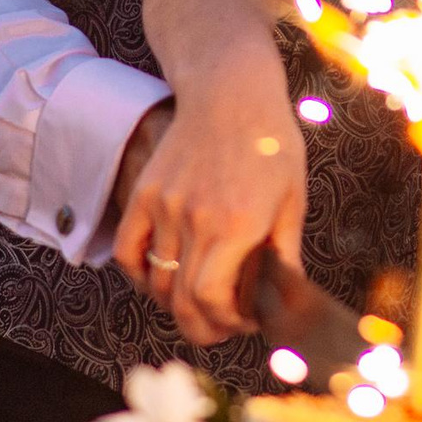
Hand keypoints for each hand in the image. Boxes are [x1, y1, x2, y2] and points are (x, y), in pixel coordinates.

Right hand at [114, 38, 306, 345]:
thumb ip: (285, 255)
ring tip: (199, 305)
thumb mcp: (293, 199)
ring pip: (157, 281)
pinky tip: (162, 281)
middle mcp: (196, 219)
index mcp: (237, 225)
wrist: (232, 92)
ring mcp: (164, 207)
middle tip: (221, 328)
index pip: (212, 299)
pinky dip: (141, 276)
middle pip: (182, 300)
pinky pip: (129, 251)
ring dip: (176, 305)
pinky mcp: (144, 194)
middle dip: (203, 327)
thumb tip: (287, 301)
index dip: (226, 322)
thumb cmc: (272, 144)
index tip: (245, 321)